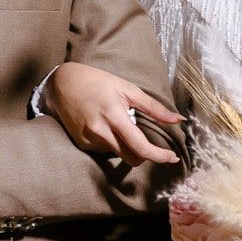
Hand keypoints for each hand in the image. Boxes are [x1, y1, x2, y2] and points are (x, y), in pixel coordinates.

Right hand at [42, 62, 182, 165]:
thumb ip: (153, 107)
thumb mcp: (127, 89)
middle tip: (149, 144)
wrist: (62, 83)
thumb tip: (178, 120)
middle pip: (131, 158)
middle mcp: (100, 131)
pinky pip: (104, 150)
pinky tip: (105, 126)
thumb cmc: (98, 82)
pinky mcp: (81, 144)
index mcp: (114, 116)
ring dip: (126, 146)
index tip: (172, 158)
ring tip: (119, 125)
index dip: (159, 156)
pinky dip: (111, 143)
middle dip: (144, 155)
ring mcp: (89, 139)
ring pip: (118, 154)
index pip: (140, 147)